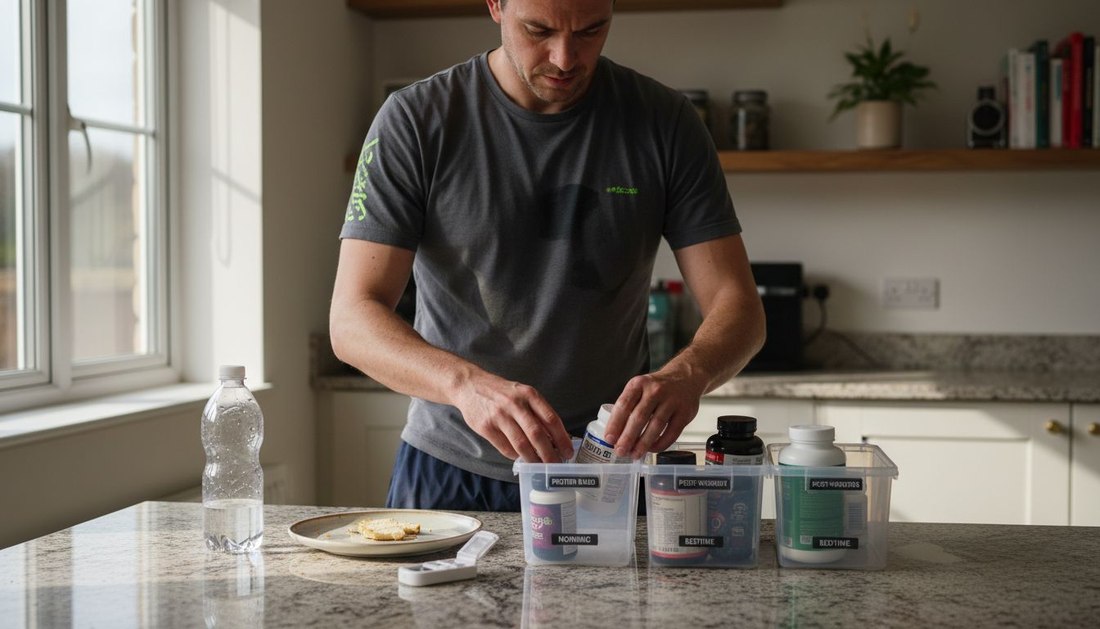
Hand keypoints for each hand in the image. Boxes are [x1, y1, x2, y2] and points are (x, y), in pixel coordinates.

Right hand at [454, 374, 574, 462]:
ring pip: (521, 444)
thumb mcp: (523, 394)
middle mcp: (515, 404)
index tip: (568, 451)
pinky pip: (505, 447)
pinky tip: (520, 457)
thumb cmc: (502, 392)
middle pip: (537, 434)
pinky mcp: (486, 427)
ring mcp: (499, 416)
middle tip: (555, 464)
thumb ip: (539, 413)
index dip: (562, 438)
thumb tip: (558, 436)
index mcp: (529, 395)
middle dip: (549, 453)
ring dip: (533, 459)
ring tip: (540, 466)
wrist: (470, 386)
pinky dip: (515, 456)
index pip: (551, 419)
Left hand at [605, 372, 704, 458]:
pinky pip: (672, 432)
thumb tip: (616, 434)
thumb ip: (628, 406)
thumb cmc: (658, 387)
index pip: (624, 405)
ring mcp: (672, 401)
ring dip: (643, 443)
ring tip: (635, 454)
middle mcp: (655, 391)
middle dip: (628, 437)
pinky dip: (661, 444)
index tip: (609, 439)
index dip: (615, 424)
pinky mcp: (685, 413)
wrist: (685, 378)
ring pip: (656, 426)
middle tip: (621, 451)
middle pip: (639, 417)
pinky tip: (652, 449)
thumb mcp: (640, 388)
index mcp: (639, 384)